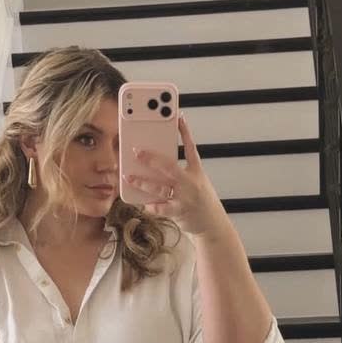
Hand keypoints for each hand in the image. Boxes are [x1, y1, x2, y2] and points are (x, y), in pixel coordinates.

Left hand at [122, 112, 225, 236]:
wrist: (212, 225)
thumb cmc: (201, 202)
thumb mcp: (197, 182)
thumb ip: (182, 172)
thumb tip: (158, 164)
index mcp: (197, 171)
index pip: (190, 147)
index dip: (185, 132)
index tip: (178, 117)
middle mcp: (191, 182)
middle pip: (169, 166)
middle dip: (151, 158)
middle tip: (136, 152)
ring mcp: (185, 197)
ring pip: (160, 188)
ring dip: (143, 182)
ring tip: (129, 177)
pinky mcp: (179, 212)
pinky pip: (161, 208)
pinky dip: (151, 206)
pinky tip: (142, 204)